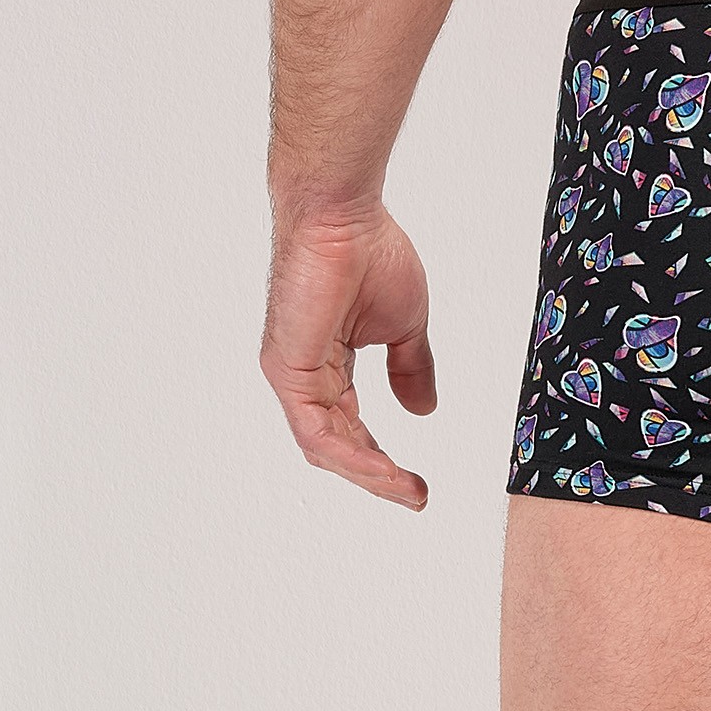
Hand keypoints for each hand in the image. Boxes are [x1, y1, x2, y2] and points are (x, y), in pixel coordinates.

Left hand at [263, 200, 438, 507]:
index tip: (419, 481)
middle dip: (377, 476)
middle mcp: (302, 375)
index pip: (351, 426)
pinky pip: (317, 433)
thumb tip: (423, 410)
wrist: (344, 215)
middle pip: (336, 446)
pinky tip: (386, 469)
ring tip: (408, 490)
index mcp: (326, 364)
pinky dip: (353, 456)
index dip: (383, 458)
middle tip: (415, 495)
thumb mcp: (404, 324)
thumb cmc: (369, 252)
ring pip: (325, 448)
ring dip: (369, 474)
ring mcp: (291, 375)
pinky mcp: (287, 372)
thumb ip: (410, 368)